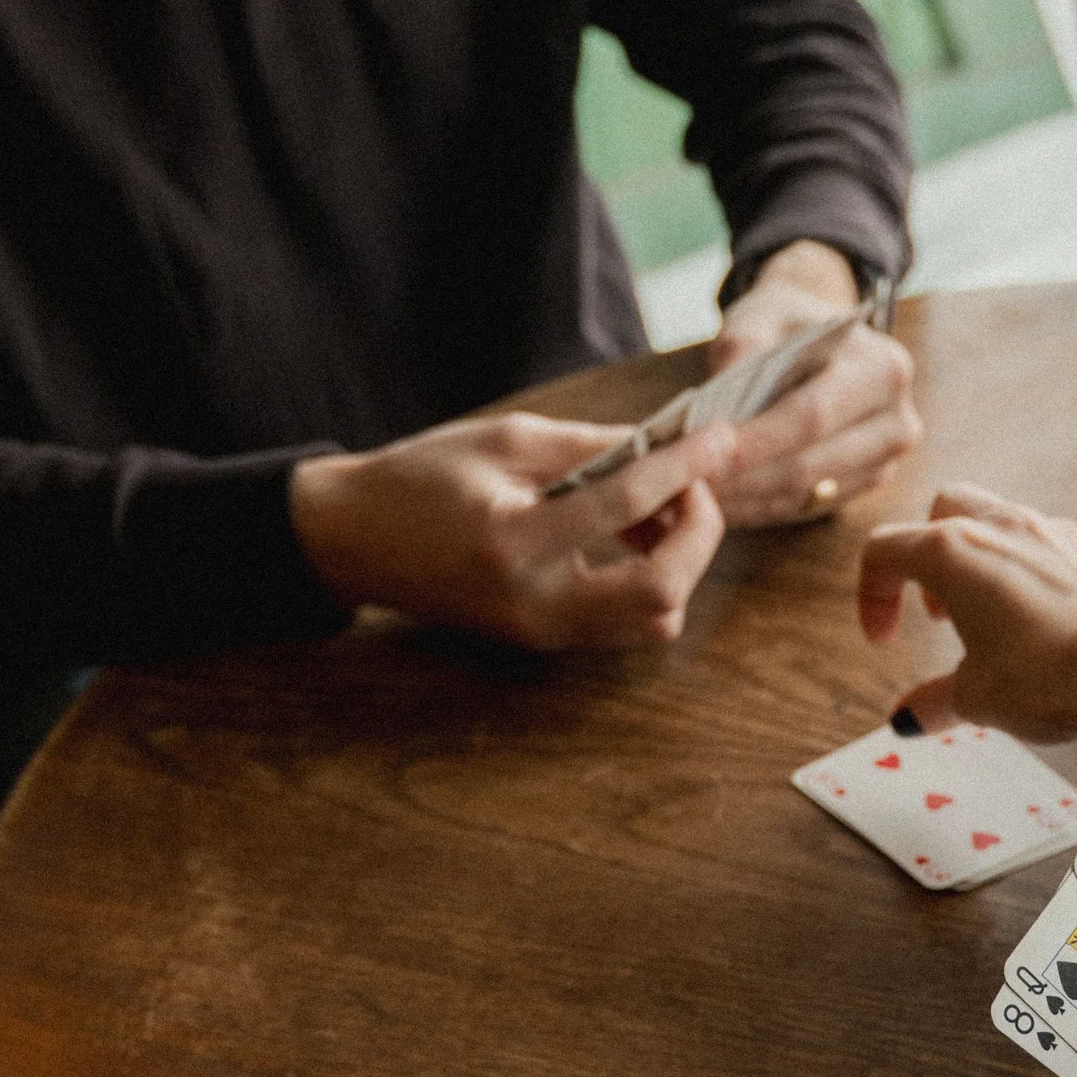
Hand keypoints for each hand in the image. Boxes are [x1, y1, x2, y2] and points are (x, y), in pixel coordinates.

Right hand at [290, 409, 731, 650]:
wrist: (354, 540)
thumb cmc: (422, 478)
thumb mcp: (506, 441)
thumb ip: (592, 446)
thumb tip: (671, 440)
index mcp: (513, 541)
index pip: (624, 504)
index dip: (685, 466)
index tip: (723, 437)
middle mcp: (532, 602)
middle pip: (662, 593)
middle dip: (699, 535)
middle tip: (693, 485)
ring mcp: (539, 631)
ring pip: (653, 619)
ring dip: (678, 561)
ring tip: (660, 507)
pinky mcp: (542, 640)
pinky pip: (622, 622)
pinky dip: (648, 578)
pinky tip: (632, 533)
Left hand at [708, 241, 919, 529]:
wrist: (824, 336)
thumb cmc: (788, 324)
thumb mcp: (761, 317)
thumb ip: (740, 353)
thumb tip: (710, 411)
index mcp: (883, 370)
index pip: (811, 415)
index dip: (755, 441)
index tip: (703, 455)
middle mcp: (898, 421)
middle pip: (810, 464)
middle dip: (743, 479)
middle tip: (687, 484)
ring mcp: (886, 461)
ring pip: (806, 494)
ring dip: (746, 502)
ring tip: (694, 496)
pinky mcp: (865, 486)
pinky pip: (807, 507)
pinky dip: (760, 508)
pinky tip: (722, 503)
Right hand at [856, 483, 1076, 736]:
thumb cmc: (1047, 678)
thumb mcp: (977, 699)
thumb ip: (934, 703)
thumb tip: (908, 720)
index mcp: (955, 554)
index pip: (885, 550)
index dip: (873, 595)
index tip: (885, 640)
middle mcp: (1006, 527)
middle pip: (947, 508)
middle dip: (932, 554)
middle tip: (940, 612)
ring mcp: (1061, 532)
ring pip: (1011, 524)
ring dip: (993, 565)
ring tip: (1002, 624)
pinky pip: (1066, 550)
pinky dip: (1050, 578)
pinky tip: (1061, 624)